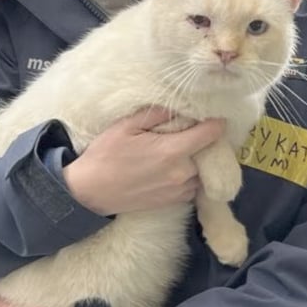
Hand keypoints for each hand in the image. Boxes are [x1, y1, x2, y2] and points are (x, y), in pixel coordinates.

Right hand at [63, 107, 223, 215]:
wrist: (90, 192)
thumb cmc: (106, 156)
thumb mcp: (126, 126)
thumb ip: (156, 113)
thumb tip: (179, 105)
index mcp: (172, 151)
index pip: (211, 134)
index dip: (216, 121)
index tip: (213, 114)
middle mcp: (182, 173)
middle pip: (211, 153)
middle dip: (208, 140)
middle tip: (197, 130)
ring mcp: (179, 190)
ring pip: (204, 172)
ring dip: (201, 160)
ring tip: (187, 149)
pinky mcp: (173, 202)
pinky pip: (194, 186)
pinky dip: (192, 176)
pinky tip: (178, 167)